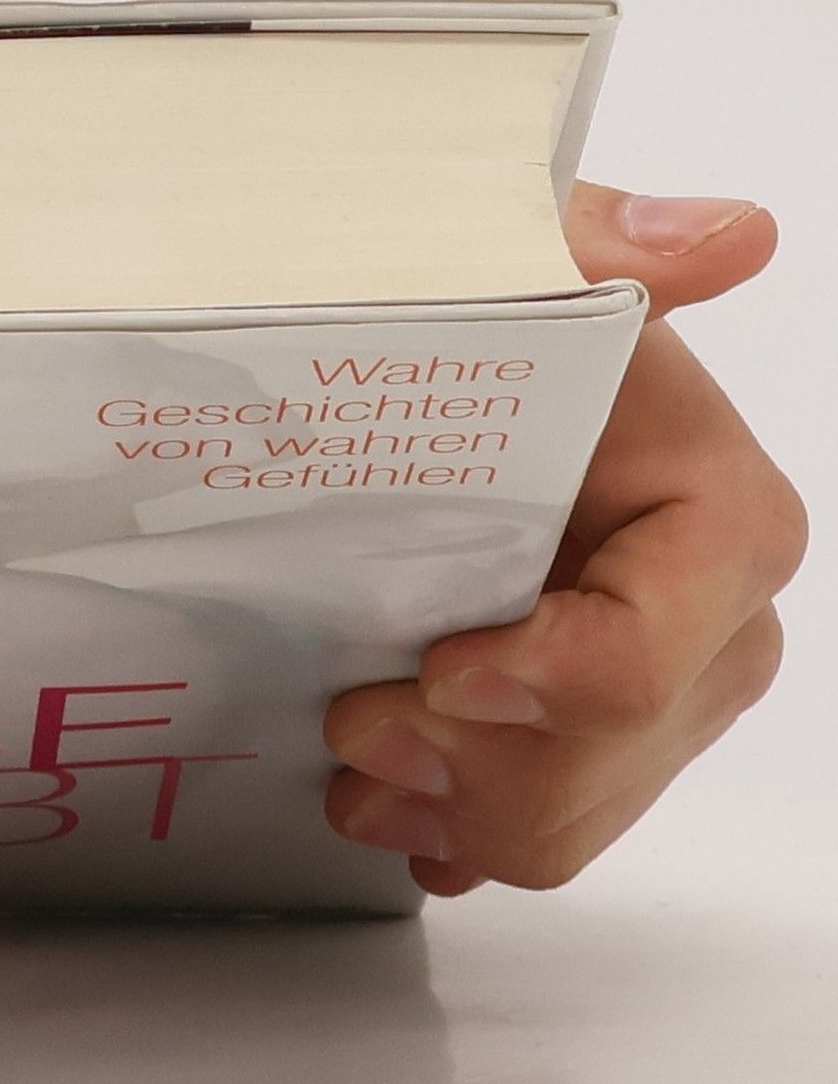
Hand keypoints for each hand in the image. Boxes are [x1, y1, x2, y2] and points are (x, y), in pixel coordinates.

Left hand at [324, 186, 807, 894]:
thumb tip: (726, 239)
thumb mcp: (519, 267)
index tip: (442, 660)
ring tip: (358, 744)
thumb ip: (605, 250)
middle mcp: (706, 632)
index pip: (653, 655)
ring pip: (557, 826)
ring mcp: (648, 709)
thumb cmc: (481, 336)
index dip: (544, 678)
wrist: (437, 403)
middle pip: (597, 764)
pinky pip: (525, 844)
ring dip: (443, 805)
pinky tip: (384, 792)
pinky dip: (443, 833)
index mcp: (716, 527)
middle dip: (467, 758)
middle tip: (357, 712)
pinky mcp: (583, 756)